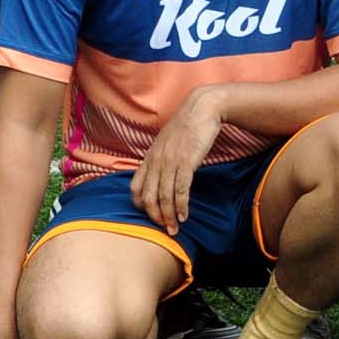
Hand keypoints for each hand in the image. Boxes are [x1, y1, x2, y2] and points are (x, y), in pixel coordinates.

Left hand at [132, 88, 223, 234]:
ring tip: (175, 229)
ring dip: (169, 217)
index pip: (135, 188)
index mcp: (149, 157)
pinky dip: (181, 206)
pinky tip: (185, 215)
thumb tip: (163, 173)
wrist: (203, 108)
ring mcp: (170, 162)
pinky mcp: (186, 162)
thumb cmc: (189, 124)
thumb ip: (162, 157)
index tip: (152, 215)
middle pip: (148, 197)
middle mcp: (156, 161)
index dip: (141, 205)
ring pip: (164, 197)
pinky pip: (180, 190)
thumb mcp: (168, 141)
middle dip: (155, 217)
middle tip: (165, 230)